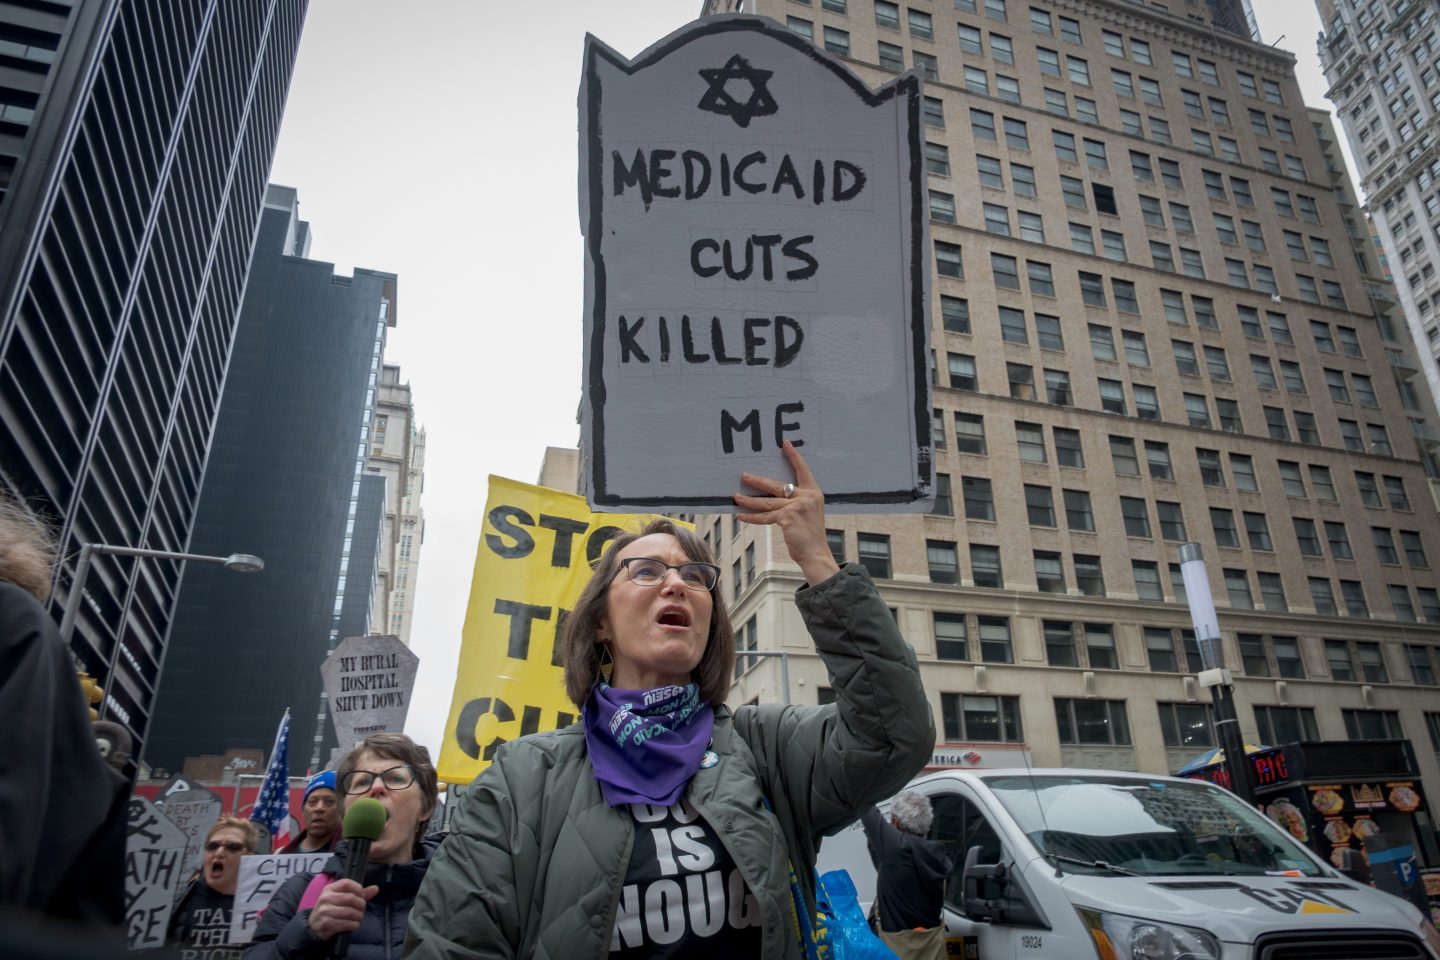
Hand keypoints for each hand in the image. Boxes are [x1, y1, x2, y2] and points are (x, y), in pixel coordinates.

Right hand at [306, 878, 376, 939]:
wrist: (314, 926)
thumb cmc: (331, 910)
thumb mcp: (341, 899)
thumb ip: (359, 894)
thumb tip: (375, 888)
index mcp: (329, 889)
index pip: (347, 883)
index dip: (358, 889)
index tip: (362, 896)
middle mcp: (325, 898)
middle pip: (350, 898)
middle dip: (361, 905)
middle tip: (362, 910)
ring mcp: (324, 911)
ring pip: (349, 912)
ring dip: (358, 916)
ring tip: (358, 918)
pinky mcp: (325, 924)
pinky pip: (346, 924)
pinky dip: (354, 925)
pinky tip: (353, 925)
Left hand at [734, 441, 839, 585]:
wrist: (816, 552)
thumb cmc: (810, 534)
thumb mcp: (809, 512)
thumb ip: (797, 502)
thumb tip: (774, 495)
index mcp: (814, 492)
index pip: (803, 470)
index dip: (793, 456)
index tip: (784, 443)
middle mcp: (806, 497)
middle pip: (777, 485)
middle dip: (758, 481)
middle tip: (744, 475)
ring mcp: (797, 506)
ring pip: (767, 501)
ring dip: (749, 500)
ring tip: (736, 496)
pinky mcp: (787, 518)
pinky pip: (765, 517)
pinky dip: (751, 517)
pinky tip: (741, 515)